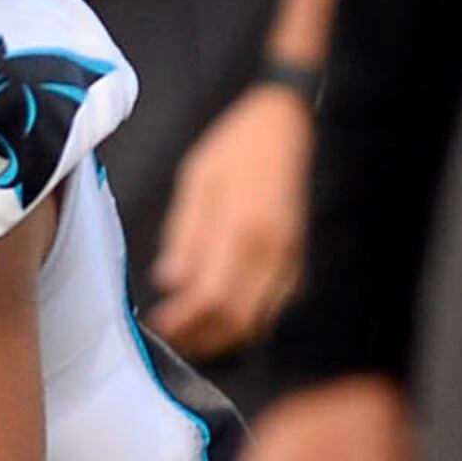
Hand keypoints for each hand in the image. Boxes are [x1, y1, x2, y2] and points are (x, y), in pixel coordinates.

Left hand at [150, 81, 314, 359]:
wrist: (292, 122)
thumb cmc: (241, 144)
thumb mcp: (199, 179)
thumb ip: (184, 234)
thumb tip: (170, 282)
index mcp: (244, 228)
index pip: (211, 298)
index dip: (184, 322)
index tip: (159, 326)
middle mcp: (275, 252)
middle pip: (237, 321)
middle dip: (202, 338)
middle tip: (173, 338)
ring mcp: (294, 259)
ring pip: (260, 322)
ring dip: (225, 337)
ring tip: (194, 335)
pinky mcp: (302, 260)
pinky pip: (276, 308)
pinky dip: (248, 322)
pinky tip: (225, 318)